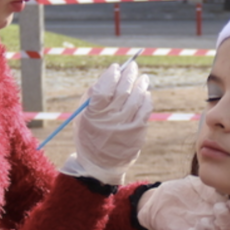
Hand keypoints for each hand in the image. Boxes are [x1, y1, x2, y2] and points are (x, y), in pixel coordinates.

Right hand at [60, 61, 151, 184]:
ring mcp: (126, 126)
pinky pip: (145, 109)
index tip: (116, 68)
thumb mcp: (83, 114)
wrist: (100, 163)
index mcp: (92, 114)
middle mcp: (110, 119)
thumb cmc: (91, 132)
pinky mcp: (138, 132)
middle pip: (123, 90)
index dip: (111, 75)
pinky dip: (146, 98)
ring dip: (141, 84)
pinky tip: (145, 93)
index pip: (104, 89)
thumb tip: (113, 72)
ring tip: (143, 78)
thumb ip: (94, 94)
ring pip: (137, 97)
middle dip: (129, 74)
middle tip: (132, 66)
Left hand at [137, 176, 229, 229]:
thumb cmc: (180, 191)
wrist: (157, 202)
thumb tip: (224, 182)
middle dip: (226, 219)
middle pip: (229, 228)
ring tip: (203, 222)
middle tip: (218, 208)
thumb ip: (209, 185)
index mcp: (220, 207)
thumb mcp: (194, 184)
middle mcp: (215, 223)